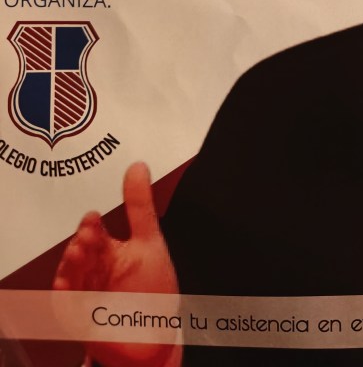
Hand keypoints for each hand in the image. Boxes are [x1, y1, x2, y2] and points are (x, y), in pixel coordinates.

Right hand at [53, 162, 180, 366]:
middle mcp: (93, 270)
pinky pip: (67, 308)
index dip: (92, 225)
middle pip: (82, 254)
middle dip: (82, 243)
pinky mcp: (80, 319)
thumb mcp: (150, 243)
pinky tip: (65, 287)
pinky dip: (65, 297)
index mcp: (109, 250)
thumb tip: (137, 166)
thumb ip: (140, 206)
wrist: (155, 337)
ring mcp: (86, 294)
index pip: (96, 233)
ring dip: (71, 266)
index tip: (92, 216)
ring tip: (78, 253)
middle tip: (86, 233)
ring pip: (72, 277)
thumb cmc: (153, 290)